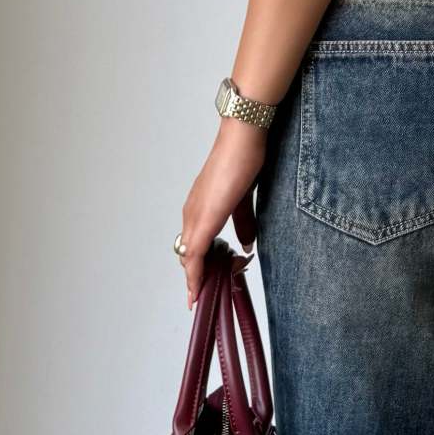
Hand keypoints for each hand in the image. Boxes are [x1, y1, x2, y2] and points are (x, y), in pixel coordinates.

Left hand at [177, 120, 267, 305]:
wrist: (242, 138)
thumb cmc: (243, 160)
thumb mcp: (244, 199)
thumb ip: (244, 223)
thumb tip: (246, 244)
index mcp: (200, 207)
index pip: (193, 245)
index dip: (197, 268)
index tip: (202, 287)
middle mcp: (192, 212)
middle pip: (187, 255)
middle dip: (198, 277)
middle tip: (208, 294)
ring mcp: (195, 215)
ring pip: (188, 257)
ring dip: (196, 278)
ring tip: (203, 295)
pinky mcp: (203, 218)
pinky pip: (194, 254)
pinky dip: (194, 274)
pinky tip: (197, 288)